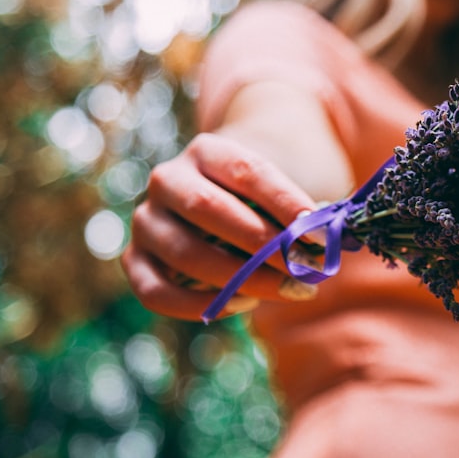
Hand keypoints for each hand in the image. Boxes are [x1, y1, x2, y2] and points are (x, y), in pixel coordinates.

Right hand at [121, 133, 320, 320]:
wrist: (224, 199)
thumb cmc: (265, 196)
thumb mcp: (284, 187)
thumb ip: (300, 213)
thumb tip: (322, 245)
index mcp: (208, 150)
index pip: (247, 172)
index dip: (285, 204)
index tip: (319, 235)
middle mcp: (168, 179)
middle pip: (209, 210)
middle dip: (262, 245)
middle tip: (304, 271)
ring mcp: (146, 220)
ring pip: (185, 254)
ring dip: (240, 279)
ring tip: (286, 290)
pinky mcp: (135, 259)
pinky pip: (157, 293)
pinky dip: (200, 306)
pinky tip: (244, 303)